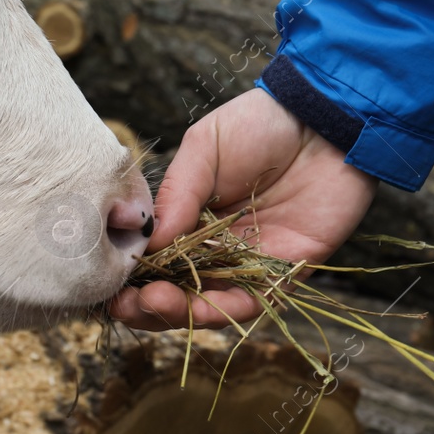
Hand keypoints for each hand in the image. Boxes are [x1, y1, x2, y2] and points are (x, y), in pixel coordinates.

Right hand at [108, 87, 376, 330]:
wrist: (325, 120)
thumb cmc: (259, 125)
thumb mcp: (203, 148)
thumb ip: (177, 195)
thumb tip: (147, 244)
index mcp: (187, 219)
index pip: (152, 259)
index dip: (129, 276)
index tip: (109, 283)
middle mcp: (213, 248)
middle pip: (174, 290)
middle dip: (146, 305)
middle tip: (126, 304)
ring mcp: (247, 264)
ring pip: (207, 304)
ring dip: (178, 312)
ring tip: (154, 304)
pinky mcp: (285, 273)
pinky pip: (252, 302)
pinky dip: (224, 310)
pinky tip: (198, 306)